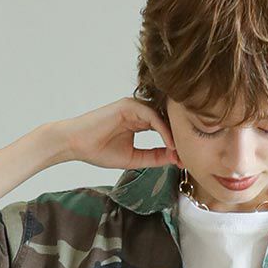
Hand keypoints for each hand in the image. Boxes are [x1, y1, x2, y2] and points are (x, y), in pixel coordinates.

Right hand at [56, 97, 178, 171]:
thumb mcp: (133, 158)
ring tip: (183, 151)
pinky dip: (163, 130)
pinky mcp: (128, 106)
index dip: (175, 145)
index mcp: (140, 121)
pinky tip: (170, 144)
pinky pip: (152, 116)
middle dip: (179, 139)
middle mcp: (139, 111)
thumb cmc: (99, 150)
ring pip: (162, 117)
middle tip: (190, 156)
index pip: (164, 130)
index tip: (184, 162)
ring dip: (174, 134)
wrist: (77, 144)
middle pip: (167, 122)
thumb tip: (174, 158)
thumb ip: (153, 157)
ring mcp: (134, 107)